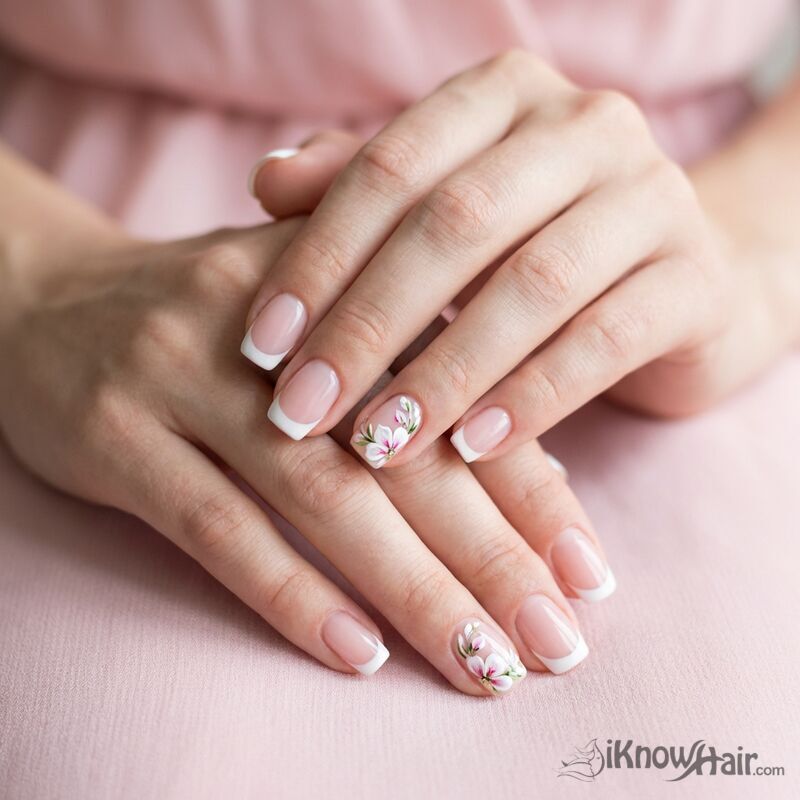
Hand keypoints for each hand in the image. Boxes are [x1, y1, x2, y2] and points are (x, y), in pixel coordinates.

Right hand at [0, 214, 612, 694]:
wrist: (51, 297)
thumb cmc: (215, 321)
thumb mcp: (315, 312)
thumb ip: (413, 367)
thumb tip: (527, 470)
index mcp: (342, 280)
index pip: (460, 390)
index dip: (531, 486)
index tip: (589, 573)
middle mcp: (275, 324)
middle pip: (402, 453)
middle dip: (490, 555)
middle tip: (557, 642)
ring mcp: (186, 375)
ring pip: (319, 496)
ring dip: (410, 590)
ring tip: (484, 664)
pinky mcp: (115, 433)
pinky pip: (215, 527)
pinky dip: (290, 593)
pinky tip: (357, 652)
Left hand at [242, 50, 796, 468]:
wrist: (677, 283)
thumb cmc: (534, 246)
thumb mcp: (446, 213)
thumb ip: (361, 191)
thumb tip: (265, 181)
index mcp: (506, 95)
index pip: (391, 168)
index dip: (318, 258)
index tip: (260, 345)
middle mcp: (585, 126)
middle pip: (455, 224)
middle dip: (367, 326)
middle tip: (301, 411)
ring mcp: (653, 198)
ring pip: (531, 285)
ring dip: (443, 374)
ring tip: (378, 443)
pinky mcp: (696, 280)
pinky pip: (603, 340)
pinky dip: (530, 399)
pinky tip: (471, 449)